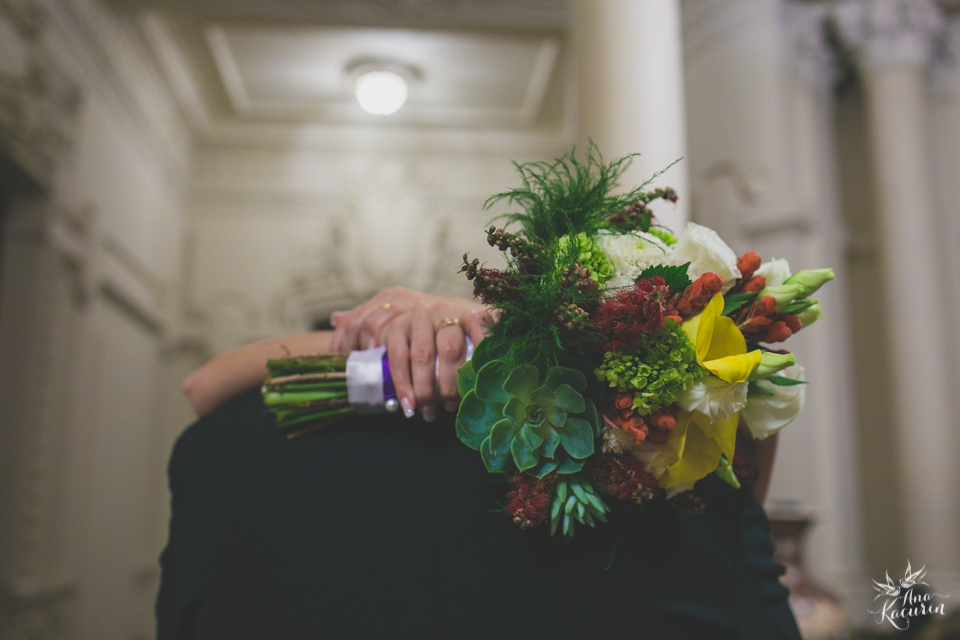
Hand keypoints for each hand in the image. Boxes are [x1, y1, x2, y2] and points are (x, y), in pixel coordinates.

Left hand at [331, 288, 493, 420]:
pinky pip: (477, 333)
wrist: (458, 307)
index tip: (406, 406)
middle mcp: (423, 310)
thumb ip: (364, 324)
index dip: (401, 383)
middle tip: (427, 413)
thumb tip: (335, 318)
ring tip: (450, 405)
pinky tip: (478, 378)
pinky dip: (479, 354)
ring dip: (450, 383)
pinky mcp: (473, 312)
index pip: (396, 351)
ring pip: (449, 351)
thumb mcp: (394, 323)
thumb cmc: (422, 326)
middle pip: (421, 355)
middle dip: (425, 390)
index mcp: (400, 314)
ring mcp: (449, 310)